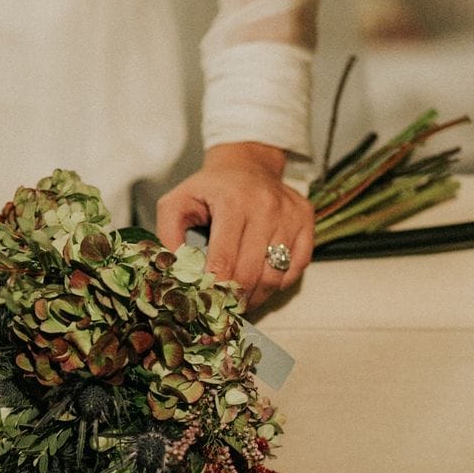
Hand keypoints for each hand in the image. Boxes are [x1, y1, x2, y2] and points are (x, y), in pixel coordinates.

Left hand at [156, 142, 313, 311]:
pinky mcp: (305, 220)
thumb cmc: (210, 189)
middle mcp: (265, 207)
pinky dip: (279, 283)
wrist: (247, 164)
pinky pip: (297, 267)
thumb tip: (176, 270)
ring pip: (275, 276)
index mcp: (232, 202)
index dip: (215, 288)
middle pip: (251, 273)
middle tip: (223, 308)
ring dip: (257, 296)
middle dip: (235, 298)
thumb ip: (168, 234)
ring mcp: (289, 214)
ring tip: (240, 300)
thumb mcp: (177, 202)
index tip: (207, 302)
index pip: (224, 260)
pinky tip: (262, 282)